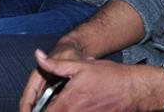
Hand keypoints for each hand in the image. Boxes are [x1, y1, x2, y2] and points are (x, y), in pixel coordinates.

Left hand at [19, 51, 163, 111]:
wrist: (133, 89)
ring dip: (59, 111)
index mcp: (66, 103)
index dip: (32, 111)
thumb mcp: (80, 65)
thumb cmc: (108, 76)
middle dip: (45, 111)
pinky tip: (76, 105)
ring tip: (59, 104)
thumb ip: (56, 65)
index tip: (30, 108)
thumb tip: (38, 56)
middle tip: (43, 106)